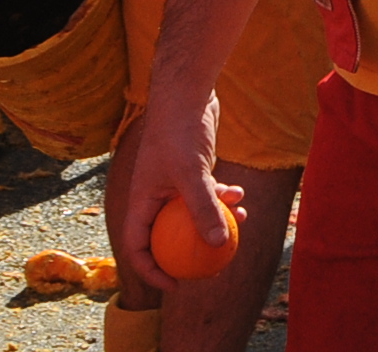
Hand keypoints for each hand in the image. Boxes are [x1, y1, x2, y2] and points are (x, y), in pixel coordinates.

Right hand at [114, 89, 225, 294]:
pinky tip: (240, 195)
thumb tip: (219, 244)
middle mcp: (154, 195)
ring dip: (214, 220)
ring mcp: (173, 182)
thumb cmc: (180, 132)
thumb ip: (204, 208)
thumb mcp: (192, 174)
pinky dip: (221, 197)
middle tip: (211, 266)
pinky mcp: (191, 169)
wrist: (186, 94)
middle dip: (188, 252)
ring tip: (240, 222)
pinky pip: (205, 194)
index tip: (176, 285)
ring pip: (191, 213)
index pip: (137, 246)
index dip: (152, 271)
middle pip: (166, 235)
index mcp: (140, 200)